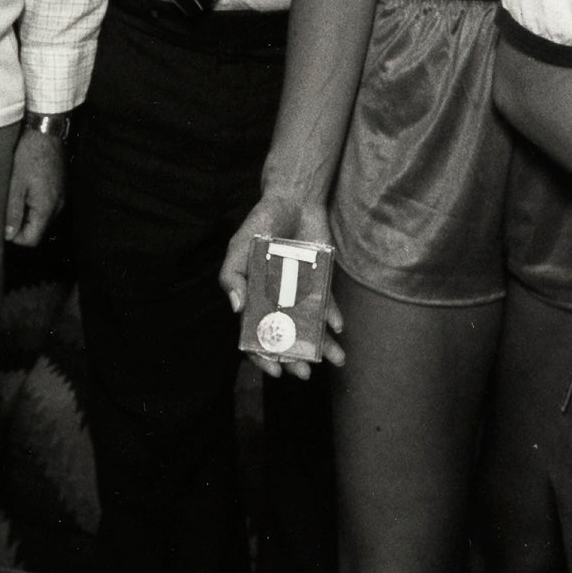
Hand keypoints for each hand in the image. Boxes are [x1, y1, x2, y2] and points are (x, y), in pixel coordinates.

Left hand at [4, 127, 64, 246]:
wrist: (46, 131)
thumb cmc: (29, 155)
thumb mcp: (15, 184)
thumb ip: (13, 211)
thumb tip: (8, 235)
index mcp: (47, 207)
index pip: (32, 240)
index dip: (15, 237)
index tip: (2, 224)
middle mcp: (59, 206)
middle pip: (37, 230)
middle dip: (20, 224)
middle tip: (5, 207)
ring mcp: (61, 197)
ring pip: (42, 218)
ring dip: (26, 213)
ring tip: (14, 195)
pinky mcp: (60, 188)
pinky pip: (47, 206)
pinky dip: (34, 203)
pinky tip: (24, 187)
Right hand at [218, 188, 343, 378]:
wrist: (293, 199)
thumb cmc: (261, 223)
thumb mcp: (239, 247)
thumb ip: (232, 276)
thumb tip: (236, 308)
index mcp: (254, 298)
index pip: (255, 335)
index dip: (263, 356)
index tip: (275, 372)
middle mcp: (277, 300)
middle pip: (286, 337)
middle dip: (295, 358)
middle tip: (306, 373)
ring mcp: (300, 292)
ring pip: (310, 326)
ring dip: (323, 345)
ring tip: (337, 360)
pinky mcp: (320, 281)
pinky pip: (327, 303)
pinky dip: (333, 315)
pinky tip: (339, 327)